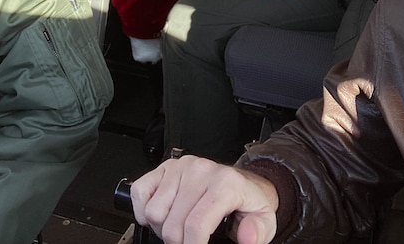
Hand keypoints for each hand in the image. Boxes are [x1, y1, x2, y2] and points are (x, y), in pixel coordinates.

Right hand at [131, 155, 278, 243]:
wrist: (242, 182)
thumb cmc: (247, 202)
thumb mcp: (264, 220)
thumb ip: (257, 232)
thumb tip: (247, 237)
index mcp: (225, 184)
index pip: (196, 225)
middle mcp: (200, 171)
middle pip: (173, 225)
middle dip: (179, 242)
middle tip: (190, 240)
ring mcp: (180, 167)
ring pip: (154, 213)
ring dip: (163, 228)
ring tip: (180, 226)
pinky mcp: (165, 167)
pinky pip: (140, 192)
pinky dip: (145, 211)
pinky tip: (164, 215)